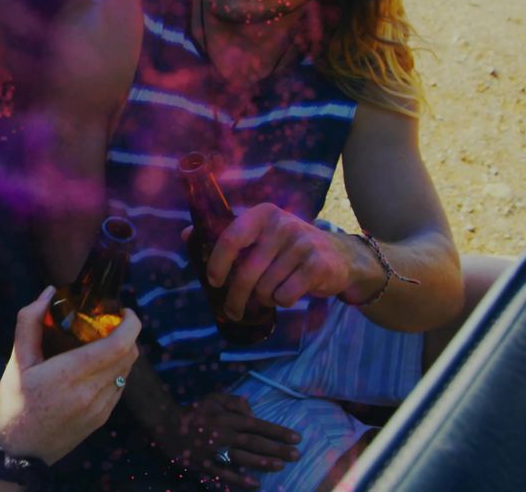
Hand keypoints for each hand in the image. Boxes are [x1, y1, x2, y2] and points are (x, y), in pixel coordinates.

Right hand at [0, 286, 140, 464]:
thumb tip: (49, 292)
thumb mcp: (16, 360)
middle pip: (129, 355)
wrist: (15, 452)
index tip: (123, 310)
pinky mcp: (101, 419)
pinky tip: (96, 367)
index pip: (119, 345)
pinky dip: (116, 371)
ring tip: (102, 343)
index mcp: (69, 375)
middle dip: (126, 333)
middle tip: (109, 322)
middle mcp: (91, 393)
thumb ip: (30, 322)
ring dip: (122, 352)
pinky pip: (120, 387)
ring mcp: (100, 409)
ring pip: (127, 371)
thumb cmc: (12, 403)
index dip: (130, 323)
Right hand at [155, 393, 301, 489]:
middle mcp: (224, 434)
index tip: (296, 437)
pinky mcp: (204, 464)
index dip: (278, 431)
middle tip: (296, 455)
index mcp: (227, 418)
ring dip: (262, 462)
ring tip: (280, 466)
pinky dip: (239, 479)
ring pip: (242, 458)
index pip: (258, 425)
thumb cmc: (194, 411)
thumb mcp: (214, 398)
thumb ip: (235, 402)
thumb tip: (252, 412)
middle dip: (277, 449)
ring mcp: (214, 451)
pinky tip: (255, 484)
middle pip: (254, 442)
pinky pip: (224, 473)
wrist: (165, 423)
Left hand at [188, 203, 355, 319]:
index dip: (217, 264)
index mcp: (262, 214)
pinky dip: (282, 301)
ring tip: (268, 295)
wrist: (339, 256)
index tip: (213, 282)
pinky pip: (285, 295)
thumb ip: (226, 235)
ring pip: (265, 288)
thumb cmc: (288, 247)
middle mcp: (282, 225)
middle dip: (235, 298)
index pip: (230, 238)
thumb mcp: (260, 234)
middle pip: (246, 272)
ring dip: (262, 299)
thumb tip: (186, 234)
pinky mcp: (317, 265)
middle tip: (231, 311)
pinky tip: (287, 294)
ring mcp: (301, 244)